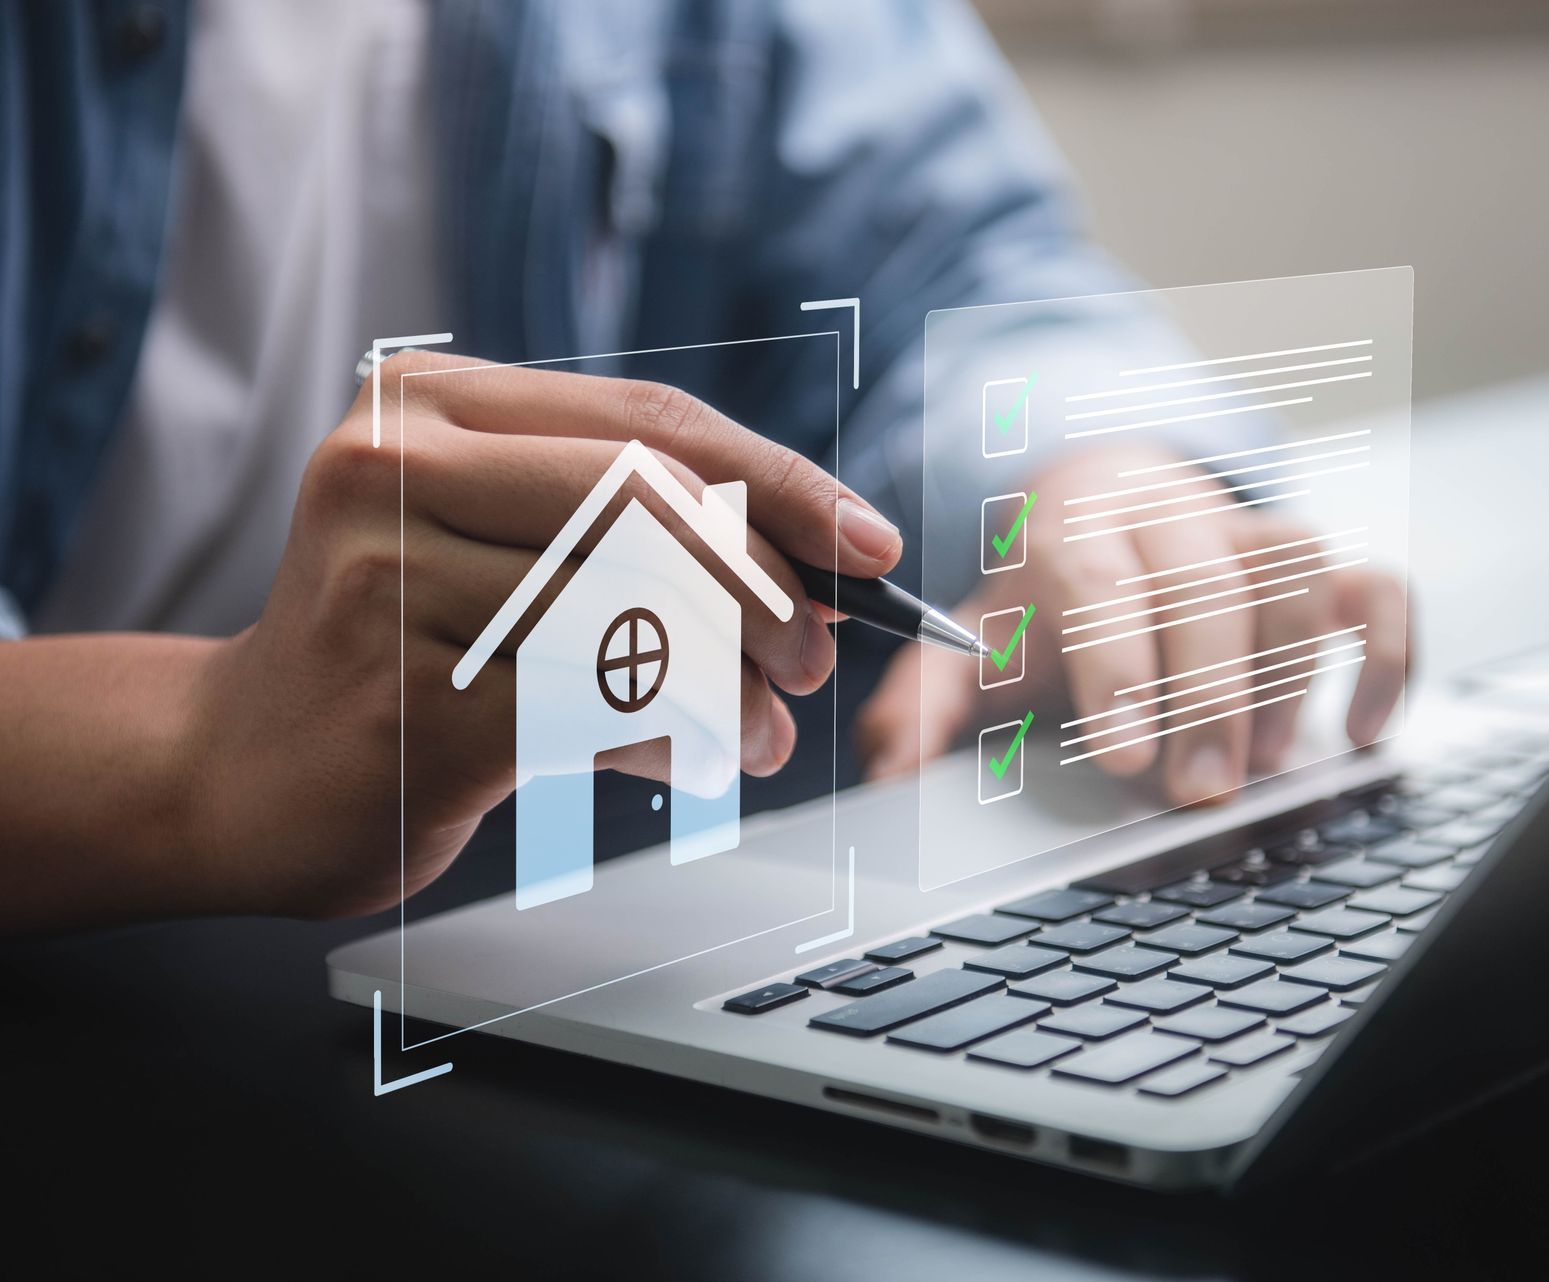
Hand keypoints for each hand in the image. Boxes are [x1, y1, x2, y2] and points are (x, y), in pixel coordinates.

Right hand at [185, 353, 900, 918]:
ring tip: (758, 732)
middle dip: (768, 588)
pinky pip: (599, 706)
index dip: (782, 482)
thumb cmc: (406, 651)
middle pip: (652, 504)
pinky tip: (697, 760)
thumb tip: (821, 564)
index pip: (652, 424)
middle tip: (815, 659)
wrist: (234, 769)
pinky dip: (678, 737)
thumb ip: (631, 530)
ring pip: (636, 611)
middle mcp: (393, 464)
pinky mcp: (403, 694)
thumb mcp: (502, 552)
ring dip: (735, 685)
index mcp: (429, 402)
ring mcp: (385, 575)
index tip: (869, 542)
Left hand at [858, 445, 1405, 805]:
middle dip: (1208, 696)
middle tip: (1198, 793)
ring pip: (1299, 568)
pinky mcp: (1315, 561)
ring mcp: (1250, 531)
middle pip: (1208, 583)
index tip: (1121, 755)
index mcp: (1076, 530)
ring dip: (1290, 672)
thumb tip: (889, 776)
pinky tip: (1361, 731)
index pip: (1101, 583)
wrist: (1105, 503)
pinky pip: (1378, 585)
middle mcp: (1170, 516)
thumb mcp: (969, 643)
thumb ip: (923, 704)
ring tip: (1263, 764)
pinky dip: (1386, 655)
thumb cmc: (1042, 598)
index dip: (1118, 667)